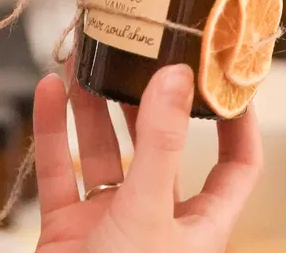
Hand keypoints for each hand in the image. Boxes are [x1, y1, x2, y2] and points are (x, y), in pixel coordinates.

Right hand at [33, 64, 261, 252]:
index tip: (223, 76)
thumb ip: (161, 144)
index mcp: (201, 224)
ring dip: (94, 109)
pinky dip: (53, 133)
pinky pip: (61, 172)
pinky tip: (49, 93)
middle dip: (148, 101)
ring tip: (86, 60)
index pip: (236, 163)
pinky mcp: (68, 232)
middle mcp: (159, 219)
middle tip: (140, 54)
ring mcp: (112, 224)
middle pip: (161, 146)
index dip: (237, 121)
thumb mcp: (150, 213)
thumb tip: (178, 77)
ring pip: (105, 153)